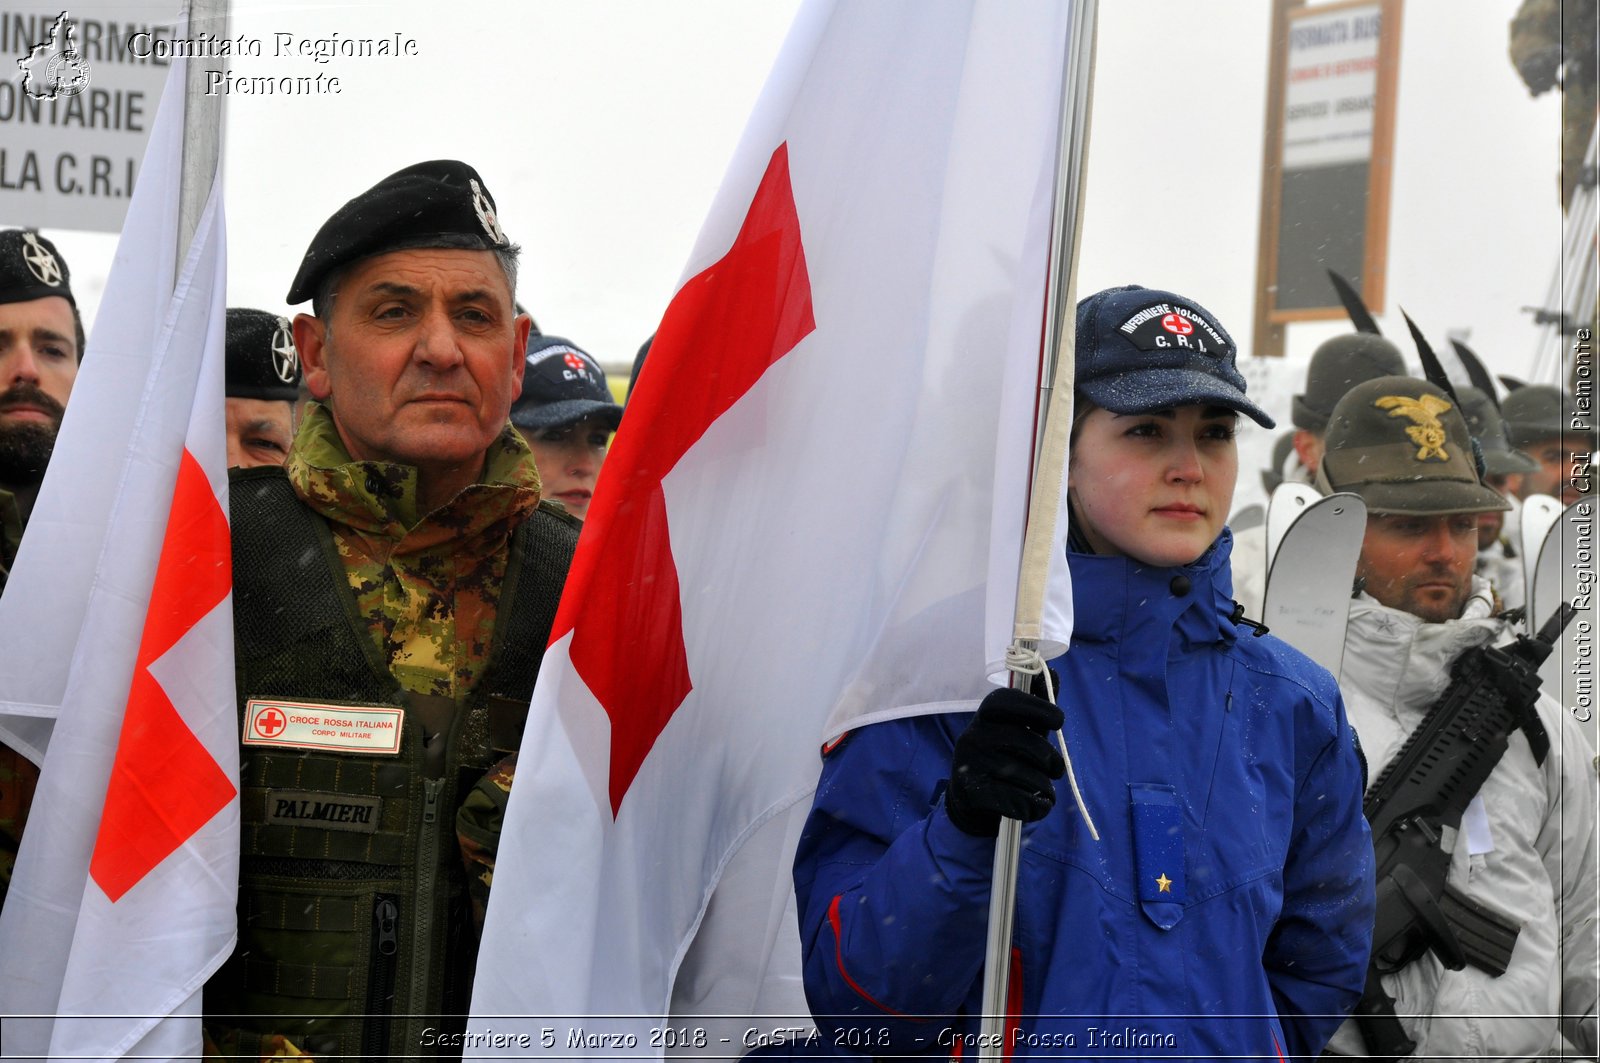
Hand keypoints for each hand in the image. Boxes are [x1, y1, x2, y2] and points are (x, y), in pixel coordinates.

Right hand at [943, 687, 1064, 837]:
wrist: (969, 800)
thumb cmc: (1004, 757)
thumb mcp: (1019, 729)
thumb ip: (1037, 706)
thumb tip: (1055, 673)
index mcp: (983, 717)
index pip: (1004, 699)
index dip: (1036, 706)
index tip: (1059, 719)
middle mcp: (972, 737)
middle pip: (1025, 742)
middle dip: (1051, 759)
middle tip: (1057, 769)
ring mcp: (970, 765)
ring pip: (1027, 776)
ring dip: (1045, 788)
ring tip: (1044, 790)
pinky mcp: (973, 793)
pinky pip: (1019, 800)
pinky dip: (1037, 807)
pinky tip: (1037, 806)